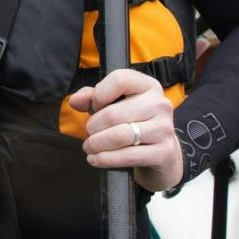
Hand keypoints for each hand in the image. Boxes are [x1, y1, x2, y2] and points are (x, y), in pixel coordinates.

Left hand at [69, 69, 183, 193]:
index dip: (99, 95)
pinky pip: (127, 156)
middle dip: (93, 127)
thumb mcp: (114, 105)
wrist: (163, 154)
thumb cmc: (134, 124)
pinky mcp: (164, 152)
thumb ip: (93, 98)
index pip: (119, 80)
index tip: (94, 107)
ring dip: (96, 144)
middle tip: (90, 133)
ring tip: (90, 147)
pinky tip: (96, 159)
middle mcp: (160, 104)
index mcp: (148, 86)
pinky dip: (105, 159)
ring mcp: (164, 129)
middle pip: (113, 114)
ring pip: (119, 136)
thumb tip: (75, 100)